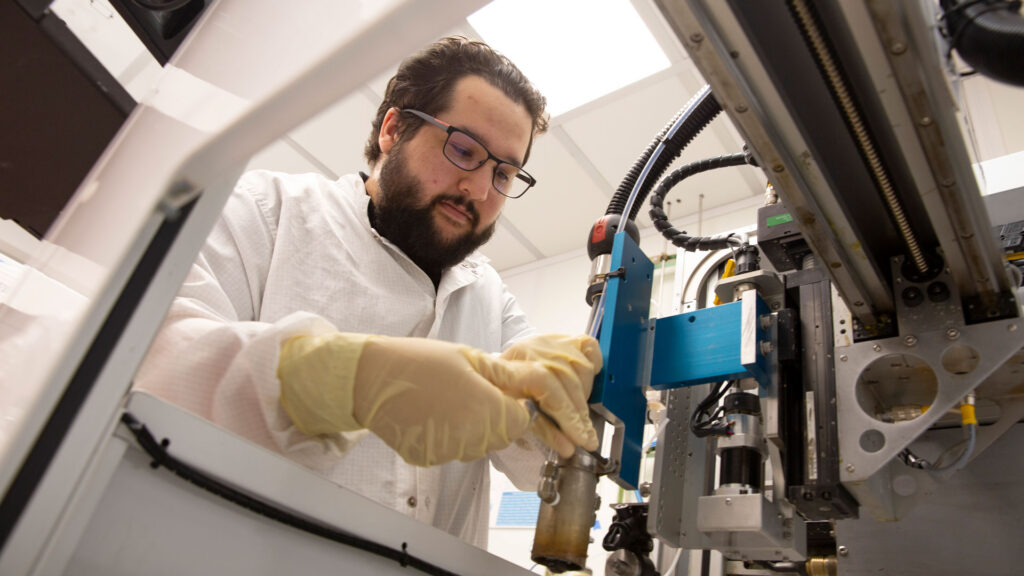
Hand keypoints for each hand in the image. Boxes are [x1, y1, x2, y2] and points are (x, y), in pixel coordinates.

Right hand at [278, 333, 530, 466]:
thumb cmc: (420, 361)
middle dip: (496, 417)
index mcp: (487, 409)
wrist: (371, 378)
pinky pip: (452, 450)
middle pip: (501, 436)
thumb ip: (507, 377)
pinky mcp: (428, 458)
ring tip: (448, 400)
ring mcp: (447, 452)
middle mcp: (471, 437)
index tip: (503, 393)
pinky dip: (448, 436)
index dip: (516, 407)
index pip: (522, 421)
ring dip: (473, 427)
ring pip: (477, 445)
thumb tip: (537, 384)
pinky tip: (432, 414)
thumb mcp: (470, 358)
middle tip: (470, 391)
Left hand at [494, 334, 601, 456]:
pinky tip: (588, 381)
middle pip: (570, 382)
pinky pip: (588, 346)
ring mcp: (549, 342)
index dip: (570, 420)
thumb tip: (568, 448)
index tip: (582, 439)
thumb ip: (542, 429)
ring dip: (586, 395)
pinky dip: (594, 362)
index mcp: (518, 367)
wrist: (494, 370)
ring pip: (583, 368)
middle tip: (586, 435)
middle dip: (580, 415)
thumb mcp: (516, 412)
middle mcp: (535, 350)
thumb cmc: (503, 394)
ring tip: (579, 412)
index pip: (553, 394)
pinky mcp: (561, 338)